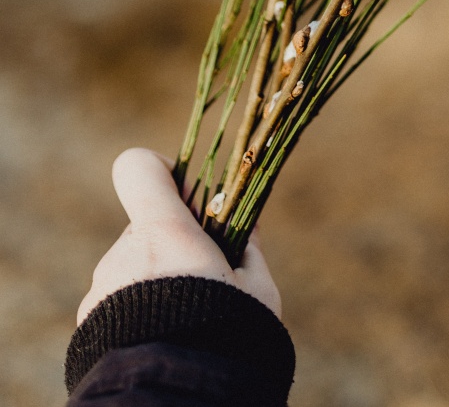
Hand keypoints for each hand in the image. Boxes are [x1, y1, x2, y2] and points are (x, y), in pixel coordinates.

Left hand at [77, 147, 280, 324]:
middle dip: (174, 244)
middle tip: (207, 278)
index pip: (139, 168)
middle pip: (144, 226)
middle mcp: (123, 255)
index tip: (187, 195)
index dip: (161, 171)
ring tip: (188, 324)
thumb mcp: (257, 290)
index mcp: (165, 233)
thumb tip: (245, 226)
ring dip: (157, 284)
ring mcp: (101, 291)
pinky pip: (117, 304)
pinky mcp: (88, 327)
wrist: (178, 401)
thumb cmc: (229, 340)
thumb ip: (247, 248)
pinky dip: (138, 315)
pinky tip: (165, 343)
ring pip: (132, 269)